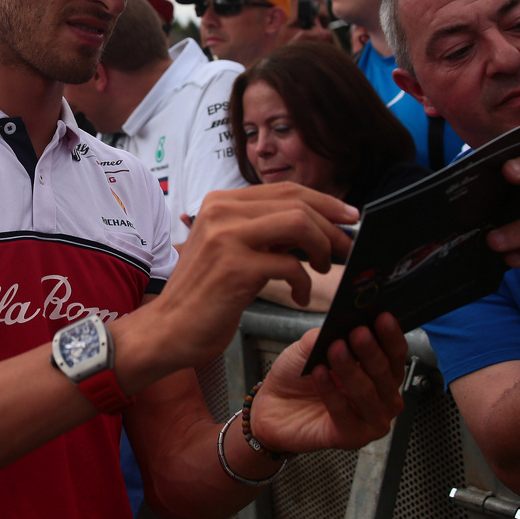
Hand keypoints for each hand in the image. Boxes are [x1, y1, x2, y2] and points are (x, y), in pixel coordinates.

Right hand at [153, 183, 357, 366]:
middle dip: (332, 226)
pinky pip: (290, 265)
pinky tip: (299, 295)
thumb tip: (315, 224)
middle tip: (347, 249)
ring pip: (298, 223)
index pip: (284, 189)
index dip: (324, 201)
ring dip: (322, 247)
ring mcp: (226, 237)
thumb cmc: (205, 294)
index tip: (349, 216)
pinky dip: (303, 282)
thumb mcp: (232, 250)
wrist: (169, 329)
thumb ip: (264, 232)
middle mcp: (220, 211)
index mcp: (219, 202)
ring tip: (322, 269)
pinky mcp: (235, 267)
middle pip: (297, 202)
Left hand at [251, 313, 407, 453]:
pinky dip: (331, 393)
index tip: (383, 317)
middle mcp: (382, 398)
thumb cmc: (299, 376)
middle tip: (359, 332)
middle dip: (372, 352)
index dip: (391, 336)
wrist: (273, 406)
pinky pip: (344, 413)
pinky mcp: (352, 438)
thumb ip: (327, 336)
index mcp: (380, 373)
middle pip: (386, 375)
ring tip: (336, 350)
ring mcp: (371, 420)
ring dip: (352, 371)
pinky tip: (319, 374)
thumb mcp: (311, 347)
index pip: (395, 354)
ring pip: (368, 395)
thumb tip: (341, 322)